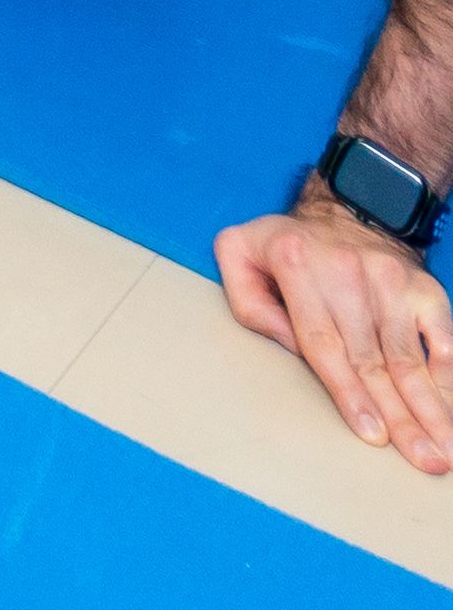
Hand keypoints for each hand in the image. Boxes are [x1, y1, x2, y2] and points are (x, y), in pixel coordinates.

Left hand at [223, 194, 452, 471]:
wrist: (346, 210)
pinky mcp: (424, 288)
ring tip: (443, 451)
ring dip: (432, 409)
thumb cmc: (285, 247)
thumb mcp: (239, 253)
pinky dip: (449, 378)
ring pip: (411, 358)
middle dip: (402, 417)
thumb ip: (248, 301)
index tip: (372, 433)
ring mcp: (392, 280)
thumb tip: (290, 348)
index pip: (324, 342)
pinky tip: (451, 411)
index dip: (349, 392)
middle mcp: (348, 272)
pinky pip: (443, 340)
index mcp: (296, 263)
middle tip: (425, 460)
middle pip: (375, 360)